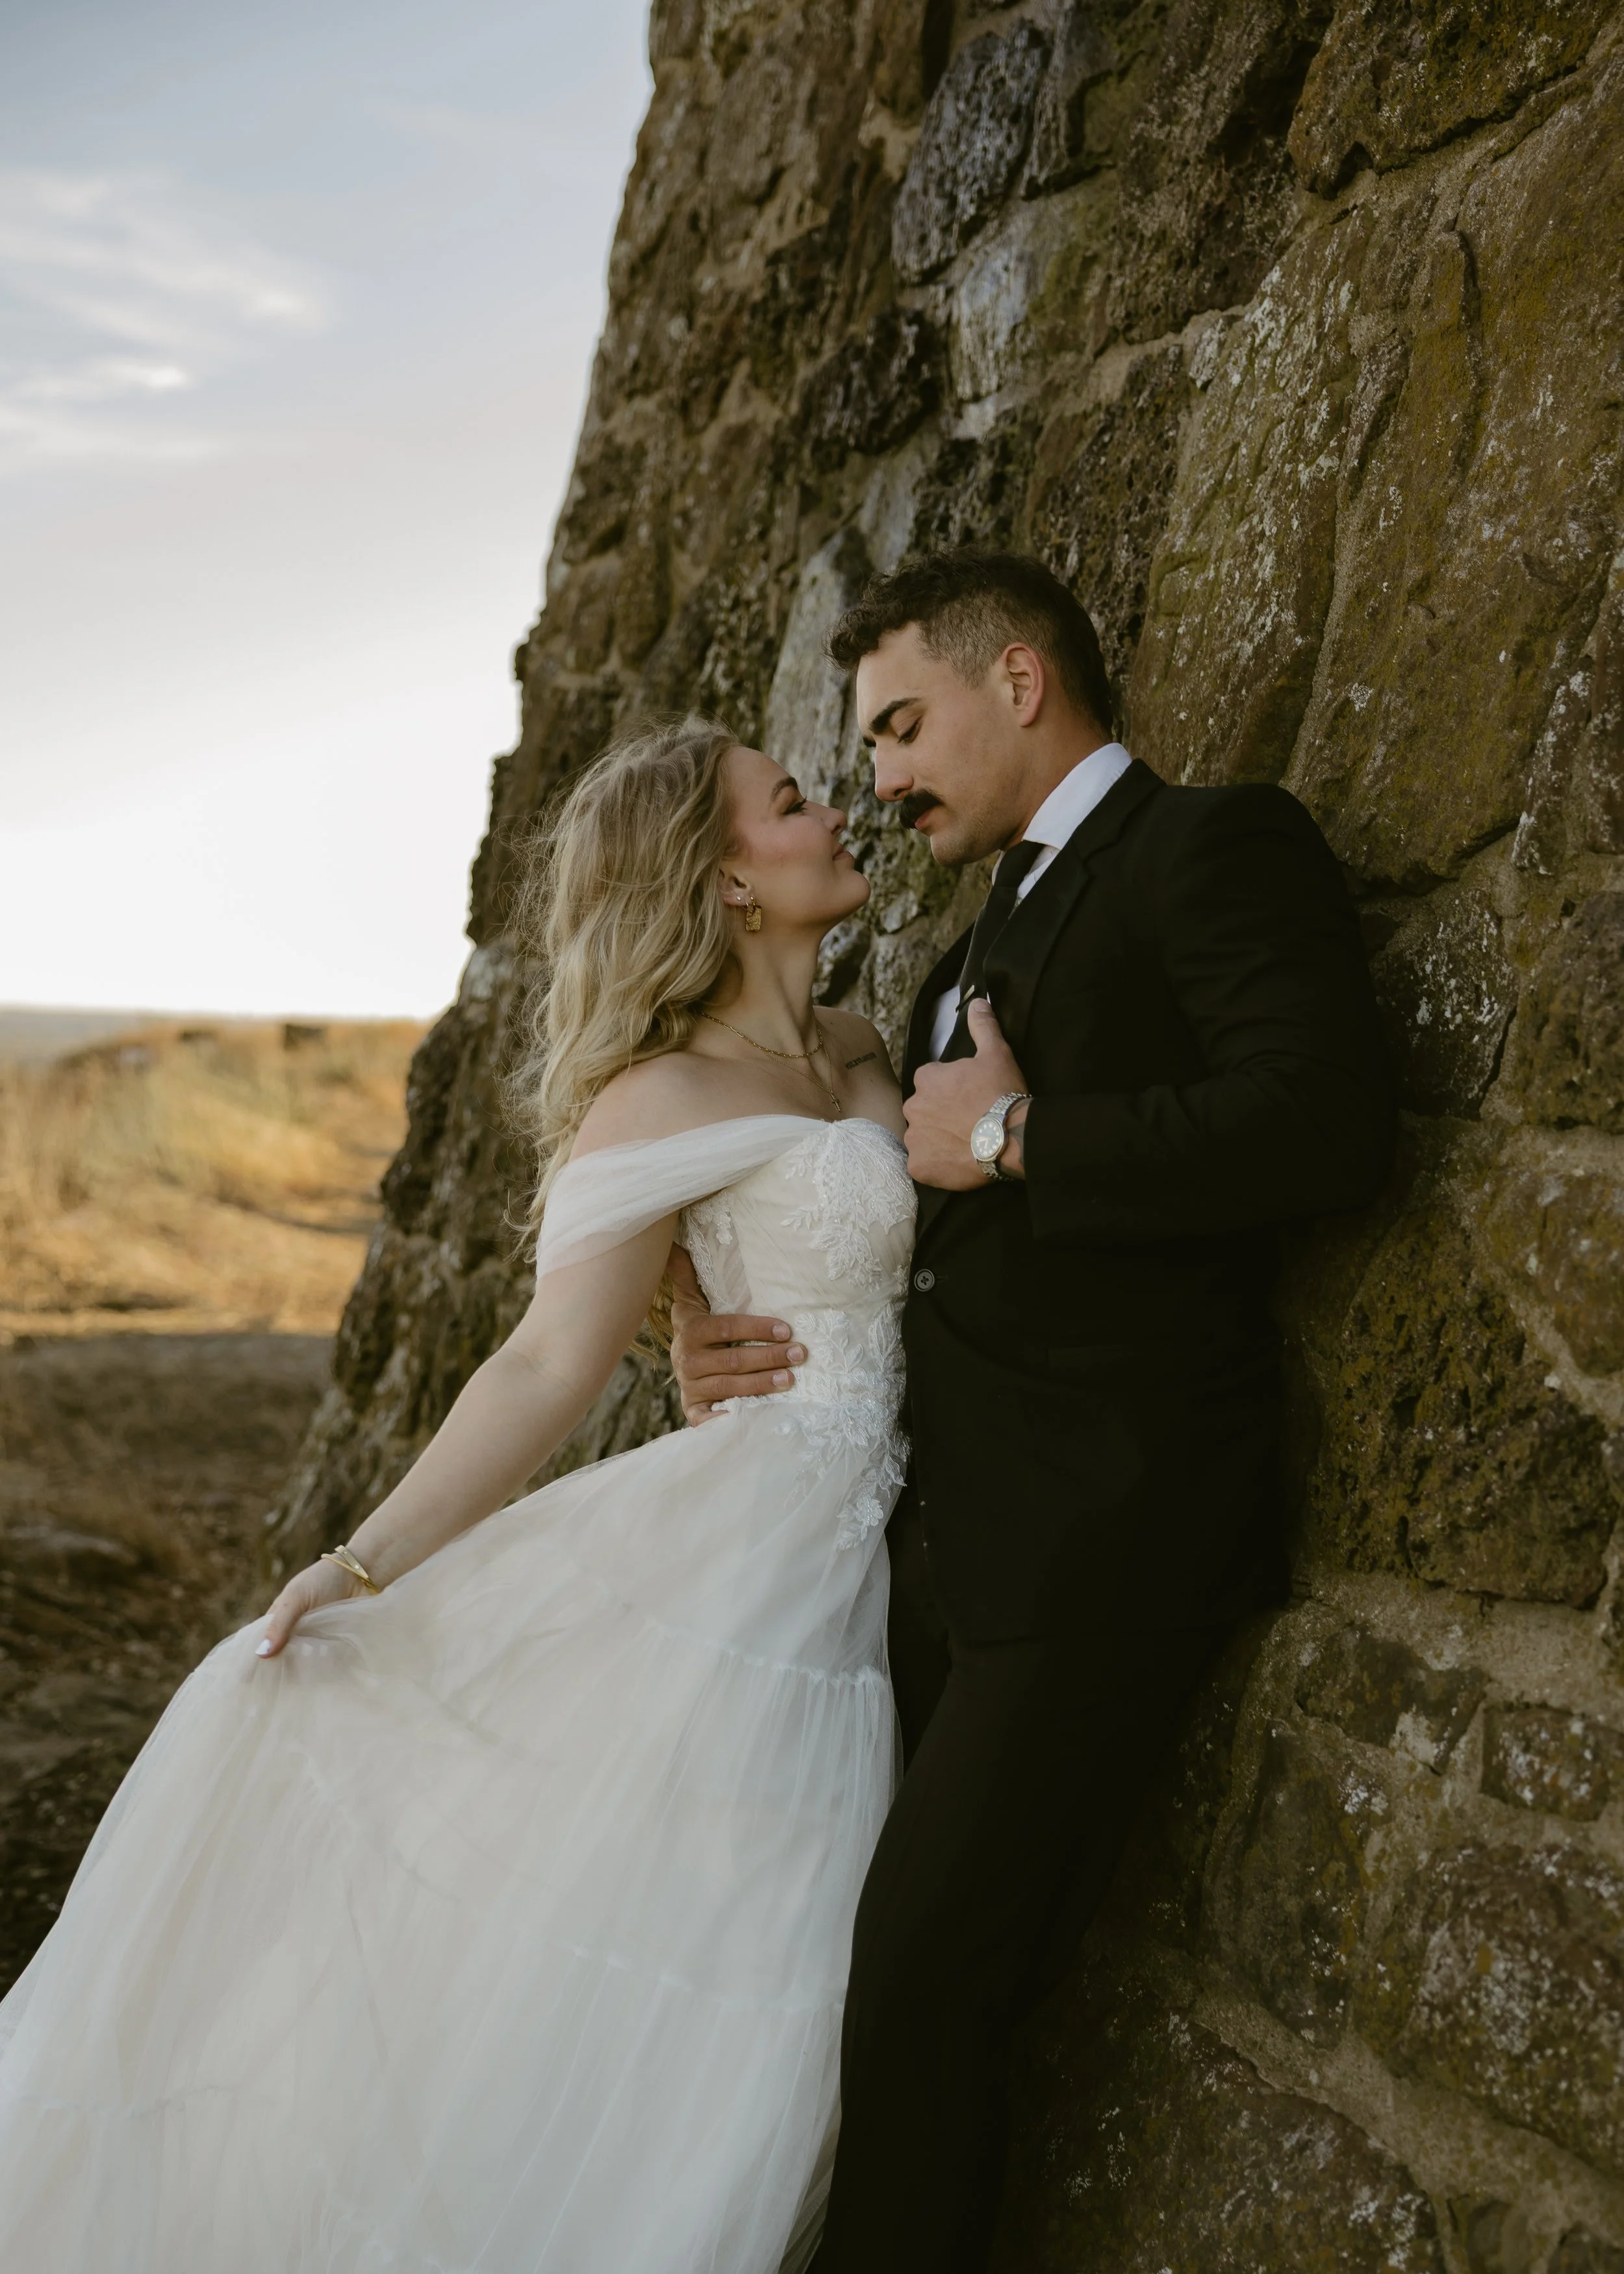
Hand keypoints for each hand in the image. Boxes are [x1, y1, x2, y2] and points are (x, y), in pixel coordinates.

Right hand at [256, 1557, 366, 1657]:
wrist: (362, 1574)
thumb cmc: (324, 1580)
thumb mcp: (296, 1598)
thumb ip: (279, 1625)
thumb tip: (260, 1655)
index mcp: (280, 1619)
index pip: (262, 1644)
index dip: (257, 1660)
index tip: (253, 1679)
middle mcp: (296, 1633)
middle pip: (283, 1659)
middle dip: (284, 1666)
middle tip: (290, 1668)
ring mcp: (315, 1641)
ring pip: (303, 1664)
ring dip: (304, 1668)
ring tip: (310, 1662)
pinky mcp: (334, 1646)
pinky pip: (324, 1663)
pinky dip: (323, 1667)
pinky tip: (325, 1667)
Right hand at [668, 1242, 806, 1425]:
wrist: (683, 1365)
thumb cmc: (700, 1327)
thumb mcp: (693, 1300)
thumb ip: (688, 1274)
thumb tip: (675, 1243)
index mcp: (690, 1329)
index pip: (726, 1327)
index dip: (757, 1328)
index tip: (787, 1328)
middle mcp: (686, 1360)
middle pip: (732, 1360)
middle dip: (768, 1357)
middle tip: (799, 1353)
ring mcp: (690, 1387)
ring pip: (728, 1387)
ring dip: (761, 1384)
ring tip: (790, 1379)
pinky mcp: (693, 1411)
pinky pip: (708, 1419)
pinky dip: (725, 1421)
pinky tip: (751, 1418)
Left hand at [903, 998, 1029, 1189]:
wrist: (1010, 1138)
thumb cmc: (1002, 1094)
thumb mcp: (996, 1053)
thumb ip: (983, 1027)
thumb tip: (978, 1003)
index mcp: (926, 1078)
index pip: (931, 1082)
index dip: (951, 1090)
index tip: (969, 1098)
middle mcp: (913, 1106)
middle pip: (924, 1110)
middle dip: (941, 1115)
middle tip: (967, 1122)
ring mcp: (914, 1138)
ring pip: (922, 1137)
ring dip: (937, 1140)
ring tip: (964, 1143)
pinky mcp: (919, 1166)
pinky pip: (922, 1165)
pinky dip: (936, 1165)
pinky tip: (957, 1162)